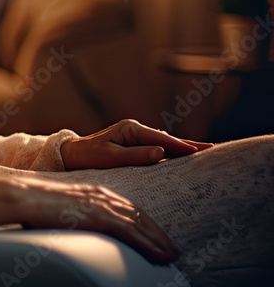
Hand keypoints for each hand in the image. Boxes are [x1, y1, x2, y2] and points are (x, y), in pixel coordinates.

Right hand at [13, 178, 179, 263]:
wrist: (24, 197)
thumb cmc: (35, 204)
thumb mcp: (61, 207)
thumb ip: (75, 214)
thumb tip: (77, 227)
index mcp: (94, 191)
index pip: (127, 208)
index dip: (144, 223)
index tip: (155, 237)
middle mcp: (103, 195)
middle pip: (139, 215)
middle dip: (157, 234)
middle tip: (171, 249)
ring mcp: (102, 205)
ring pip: (140, 224)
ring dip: (158, 242)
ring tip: (170, 256)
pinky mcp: (99, 216)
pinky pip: (131, 232)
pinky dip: (148, 245)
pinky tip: (159, 256)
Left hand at [60, 119, 212, 170]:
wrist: (72, 155)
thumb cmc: (89, 157)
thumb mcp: (110, 158)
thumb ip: (136, 156)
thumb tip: (161, 153)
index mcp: (131, 129)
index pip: (163, 139)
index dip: (183, 146)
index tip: (202, 152)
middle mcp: (136, 130)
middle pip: (168, 139)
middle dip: (190, 145)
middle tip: (214, 150)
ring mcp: (136, 136)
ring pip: (165, 143)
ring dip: (183, 149)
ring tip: (206, 153)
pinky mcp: (135, 144)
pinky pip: (158, 148)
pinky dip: (172, 152)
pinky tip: (185, 156)